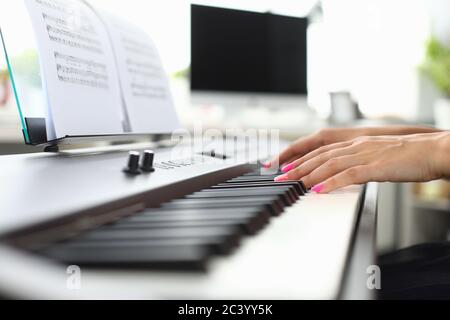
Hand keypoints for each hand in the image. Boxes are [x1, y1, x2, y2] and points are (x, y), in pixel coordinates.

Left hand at [265, 126, 440, 168]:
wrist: (434, 150)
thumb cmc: (409, 156)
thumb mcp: (377, 156)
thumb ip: (359, 162)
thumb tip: (343, 174)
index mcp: (356, 142)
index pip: (321, 149)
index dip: (300, 157)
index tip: (285, 166)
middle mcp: (356, 145)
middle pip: (319, 155)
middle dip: (297, 166)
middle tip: (279, 177)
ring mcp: (365, 154)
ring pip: (328, 163)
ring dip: (307, 174)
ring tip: (291, 183)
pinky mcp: (376, 166)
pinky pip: (348, 174)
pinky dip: (330, 182)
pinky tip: (318, 190)